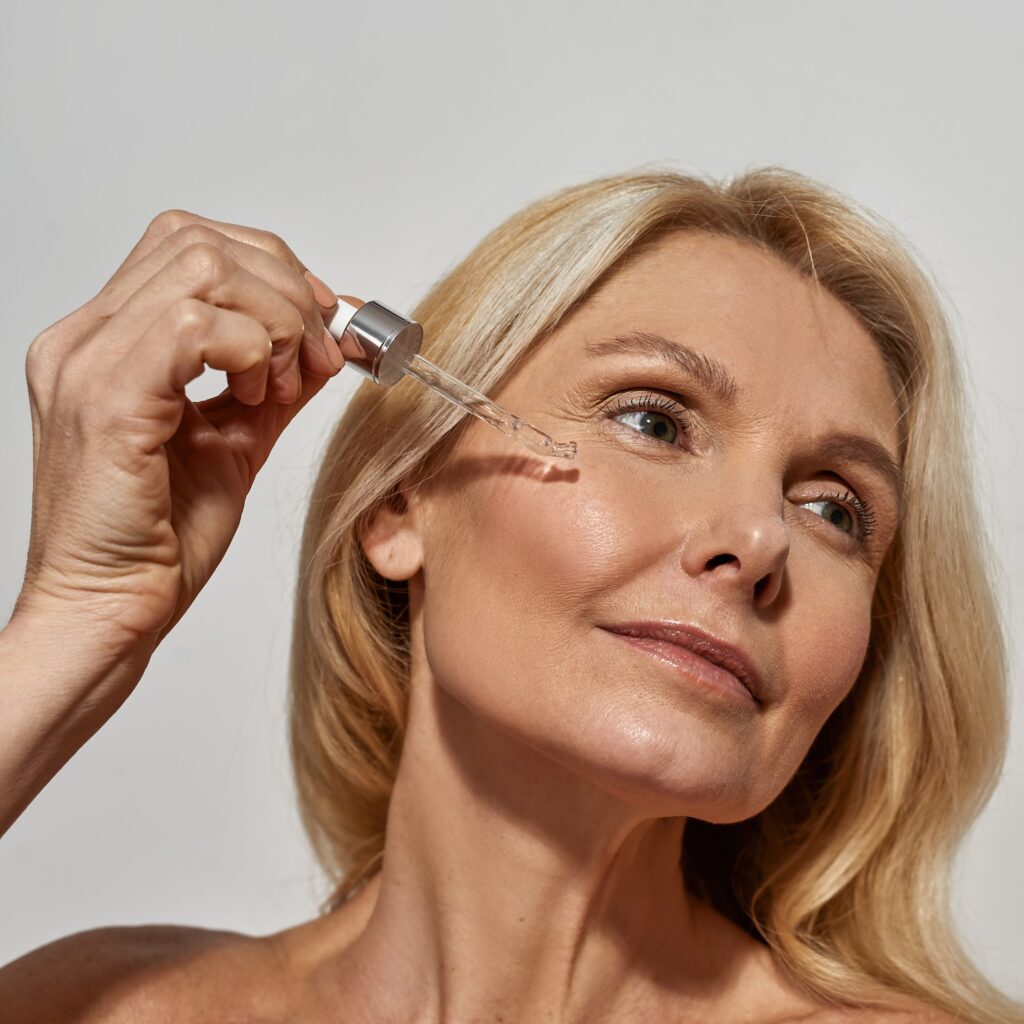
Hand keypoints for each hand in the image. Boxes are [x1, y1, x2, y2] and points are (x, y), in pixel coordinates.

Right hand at [14, 209, 348, 660]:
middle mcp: (85, 339)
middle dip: (285, 289)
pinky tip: (258, 397)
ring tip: (283, 386)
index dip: (273, 271)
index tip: (321, 322)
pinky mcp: (107, 400)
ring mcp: (87, 363)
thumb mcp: (236, 440)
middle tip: (316, 354)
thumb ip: (275, 382)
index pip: (190, 246)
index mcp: (107, 342)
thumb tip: (329, 339)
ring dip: (274, 322)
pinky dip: (251, 350)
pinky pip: (195, 326)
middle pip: (199, 241)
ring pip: (204, 270)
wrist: (109, 610)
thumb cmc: (158, 538)